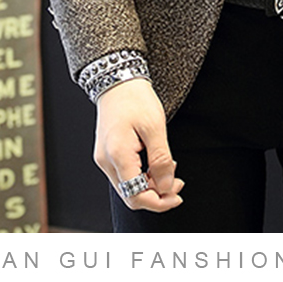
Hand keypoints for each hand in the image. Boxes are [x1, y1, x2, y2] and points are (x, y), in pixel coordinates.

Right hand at [94, 77, 183, 210]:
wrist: (117, 79)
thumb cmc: (135, 99)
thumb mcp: (155, 127)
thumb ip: (161, 160)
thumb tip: (166, 187)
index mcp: (117, 156)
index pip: (136, 196)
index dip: (159, 202)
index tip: (177, 196)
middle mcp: (106, 161)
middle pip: (131, 195)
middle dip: (157, 194)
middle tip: (178, 183)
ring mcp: (104, 158)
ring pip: (128, 186)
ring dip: (150, 184)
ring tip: (170, 169)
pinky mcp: (107, 153)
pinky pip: (125, 174)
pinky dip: (142, 175)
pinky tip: (156, 164)